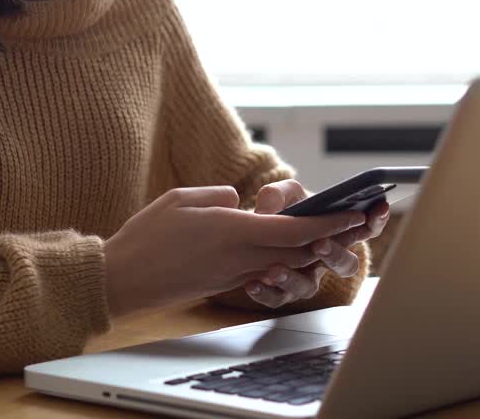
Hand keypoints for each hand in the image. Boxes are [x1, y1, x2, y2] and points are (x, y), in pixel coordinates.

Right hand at [102, 185, 367, 317]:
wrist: (122, 281)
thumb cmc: (146, 236)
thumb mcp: (183, 198)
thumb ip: (219, 196)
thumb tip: (241, 201)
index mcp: (233, 230)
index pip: (295, 228)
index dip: (330, 222)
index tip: (355, 213)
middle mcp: (241, 256)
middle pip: (300, 249)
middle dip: (332, 237)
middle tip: (357, 223)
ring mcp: (234, 273)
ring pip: (285, 261)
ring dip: (310, 249)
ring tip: (331, 233)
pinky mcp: (225, 283)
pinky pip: (263, 270)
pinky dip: (282, 259)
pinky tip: (287, 249)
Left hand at [243, 179, 390, 308]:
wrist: (252, 233)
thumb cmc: (280, 211)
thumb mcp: (282, 195)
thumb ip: (278, 194)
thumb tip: (269, 210)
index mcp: (334, 233)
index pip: (364, 228)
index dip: (375, 220)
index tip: (378, 208)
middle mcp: (325, 260)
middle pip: (345, 264)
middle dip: (336, 254)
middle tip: (320, 244)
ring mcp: (305, 278)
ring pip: (309, 287)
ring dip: (294, 279)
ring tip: (275, 270)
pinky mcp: (281, 292)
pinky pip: (278, 299)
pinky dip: (266, 293)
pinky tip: (252, 283)